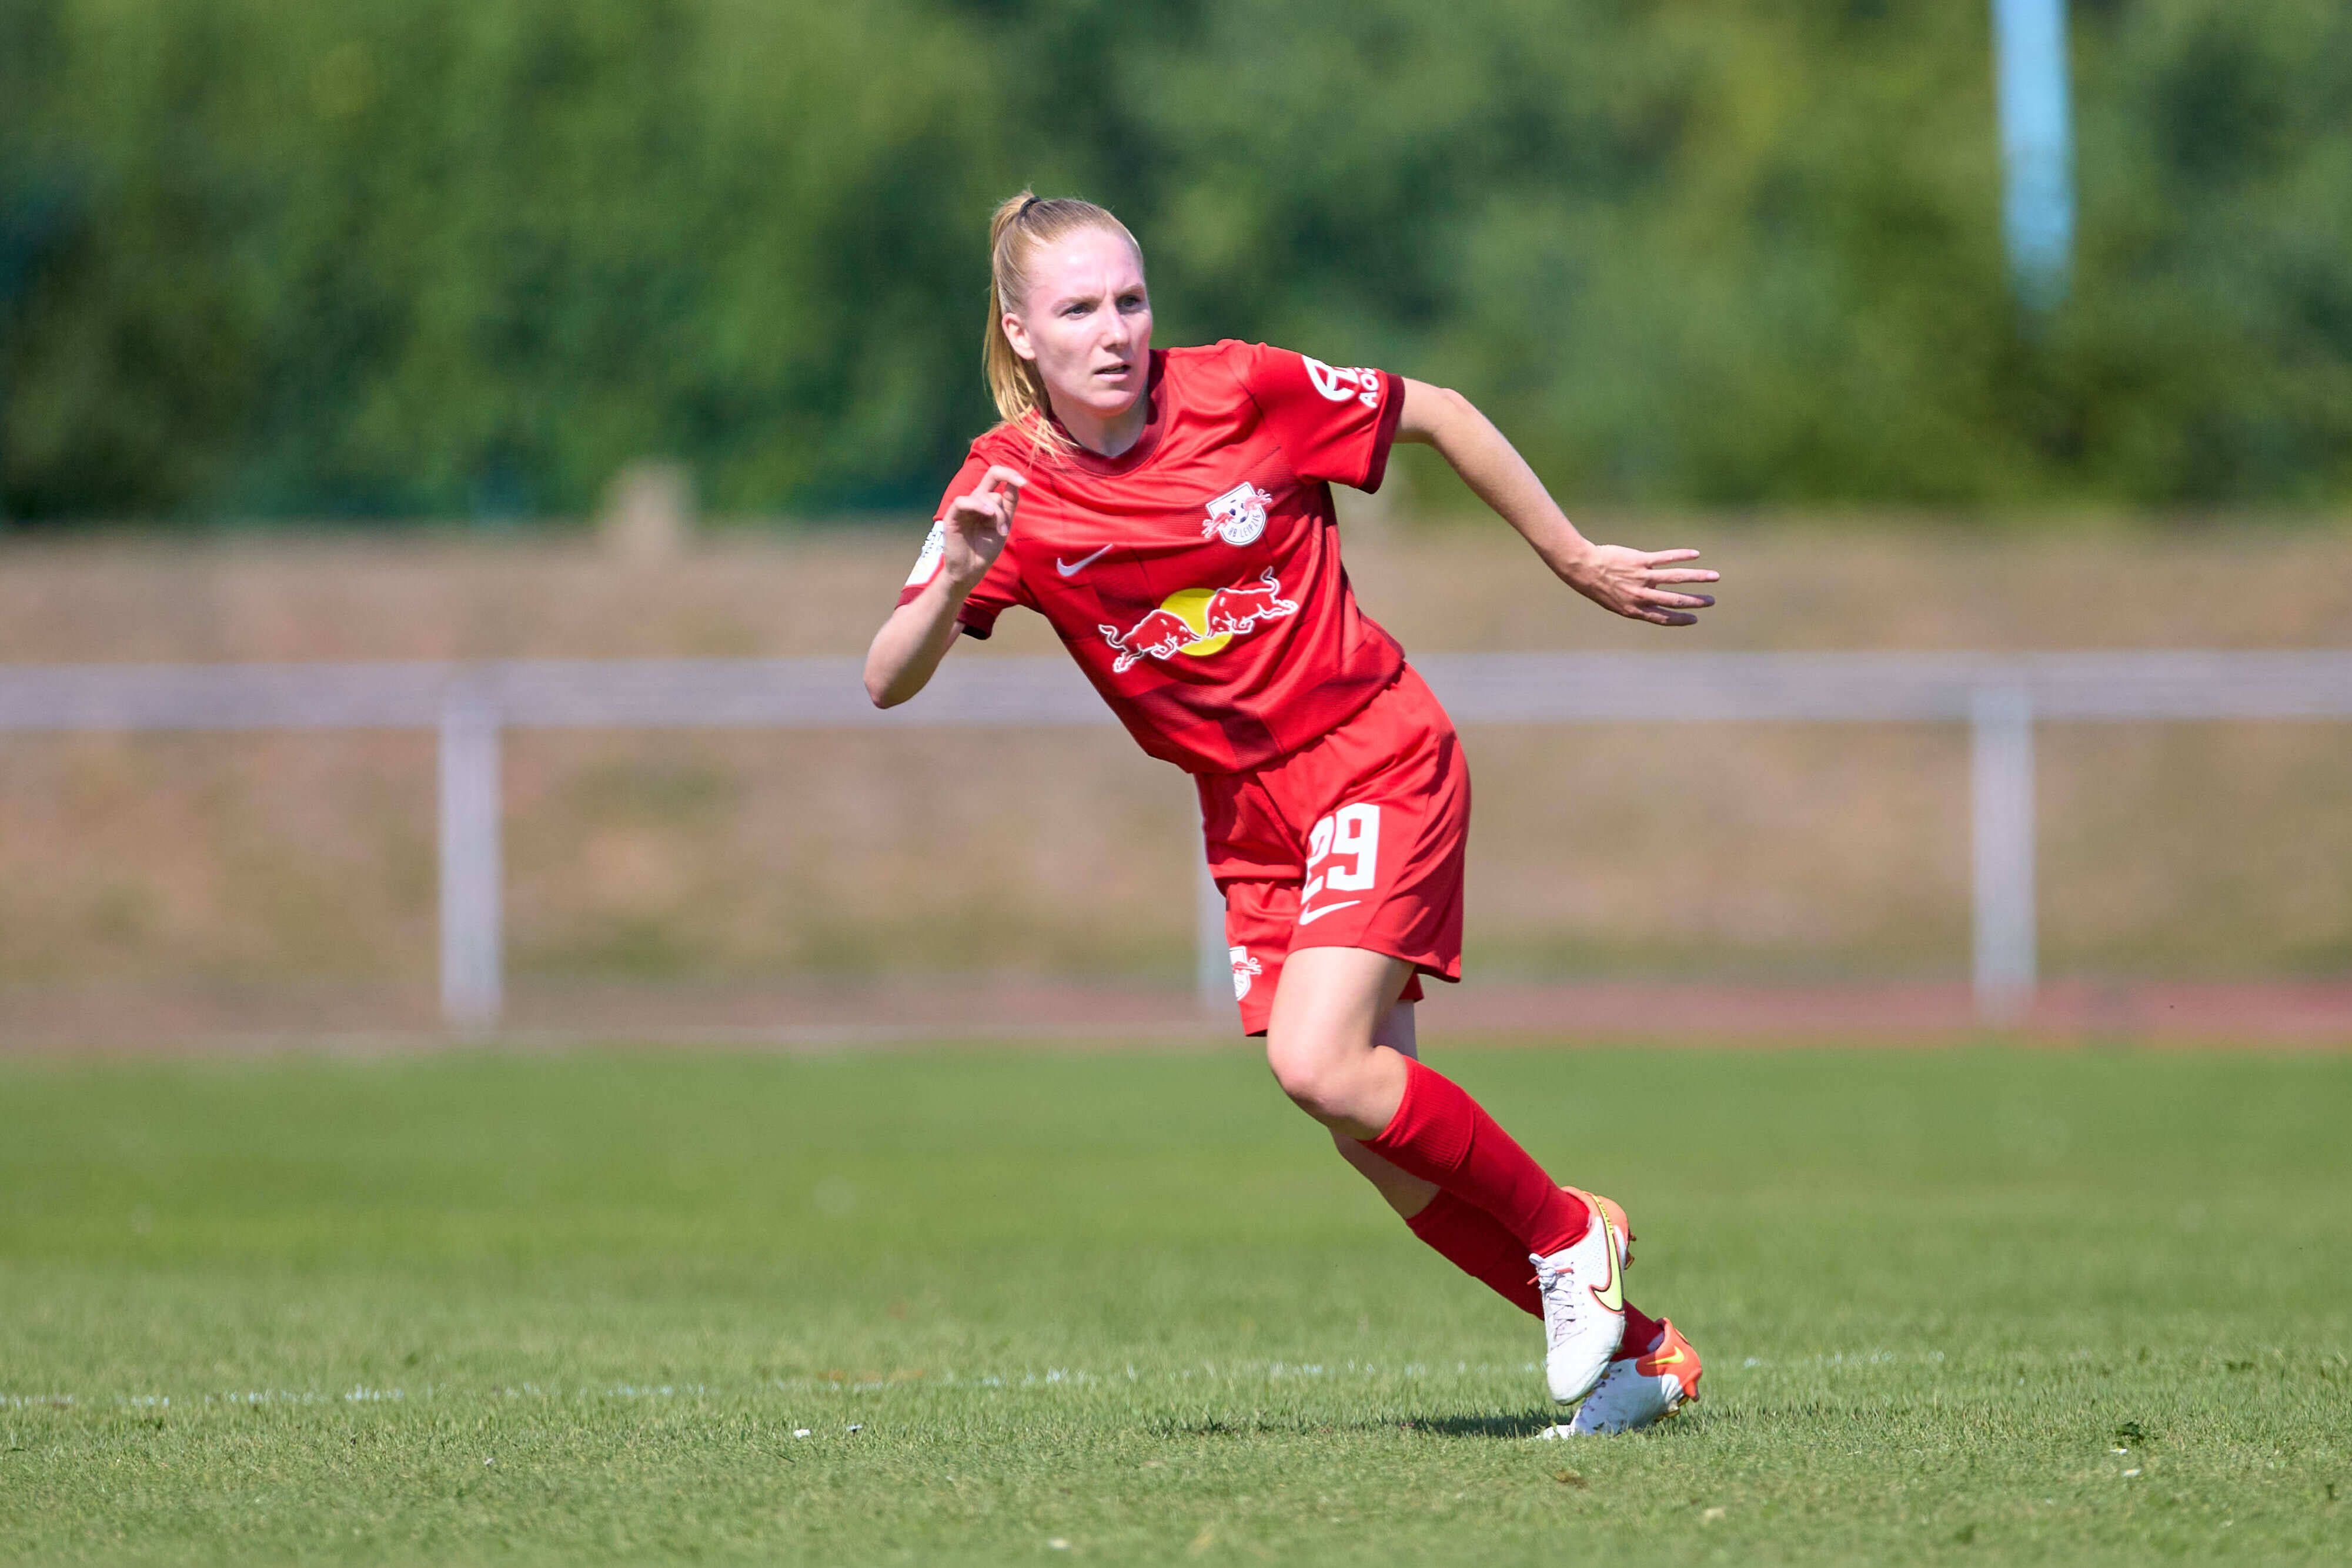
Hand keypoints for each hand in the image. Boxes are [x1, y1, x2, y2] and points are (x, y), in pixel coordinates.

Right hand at [938, 465, 1024, 589]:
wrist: (971, 570)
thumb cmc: (986, 549)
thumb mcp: (1004, 525)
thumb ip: (1009, 505)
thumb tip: (1016, 484)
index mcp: (987, 500)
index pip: (997, 476)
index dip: (1011, 474)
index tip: (1024, 483)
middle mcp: (976, 500)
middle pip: (991, 476)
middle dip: (1006, 484)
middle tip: (1013, 506)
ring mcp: (964, 507)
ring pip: (983, 495)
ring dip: (997, 513)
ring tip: (1000, 531)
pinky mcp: (952, 517)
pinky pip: (963, 501)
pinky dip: (977, 505)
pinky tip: (987, 514)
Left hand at [1555, 545, 1717, 626]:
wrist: (1583, 568)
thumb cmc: (1597, 586)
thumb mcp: (1615, 602)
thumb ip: (1635, 603)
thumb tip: (1654, 598)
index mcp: (1634, 609)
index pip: (1663, 618)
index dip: (1680, 620)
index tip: (1695, 619)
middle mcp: (1641, 596)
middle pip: (1675, 600)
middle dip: (1696, 602)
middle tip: (1711, 601)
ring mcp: (1642, 578)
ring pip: (1676, 578)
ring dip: (1698, 578)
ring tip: (1714, 577)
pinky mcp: (1641, 561)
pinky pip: (1665, 558)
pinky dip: (1681, 555)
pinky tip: (1695, 555)